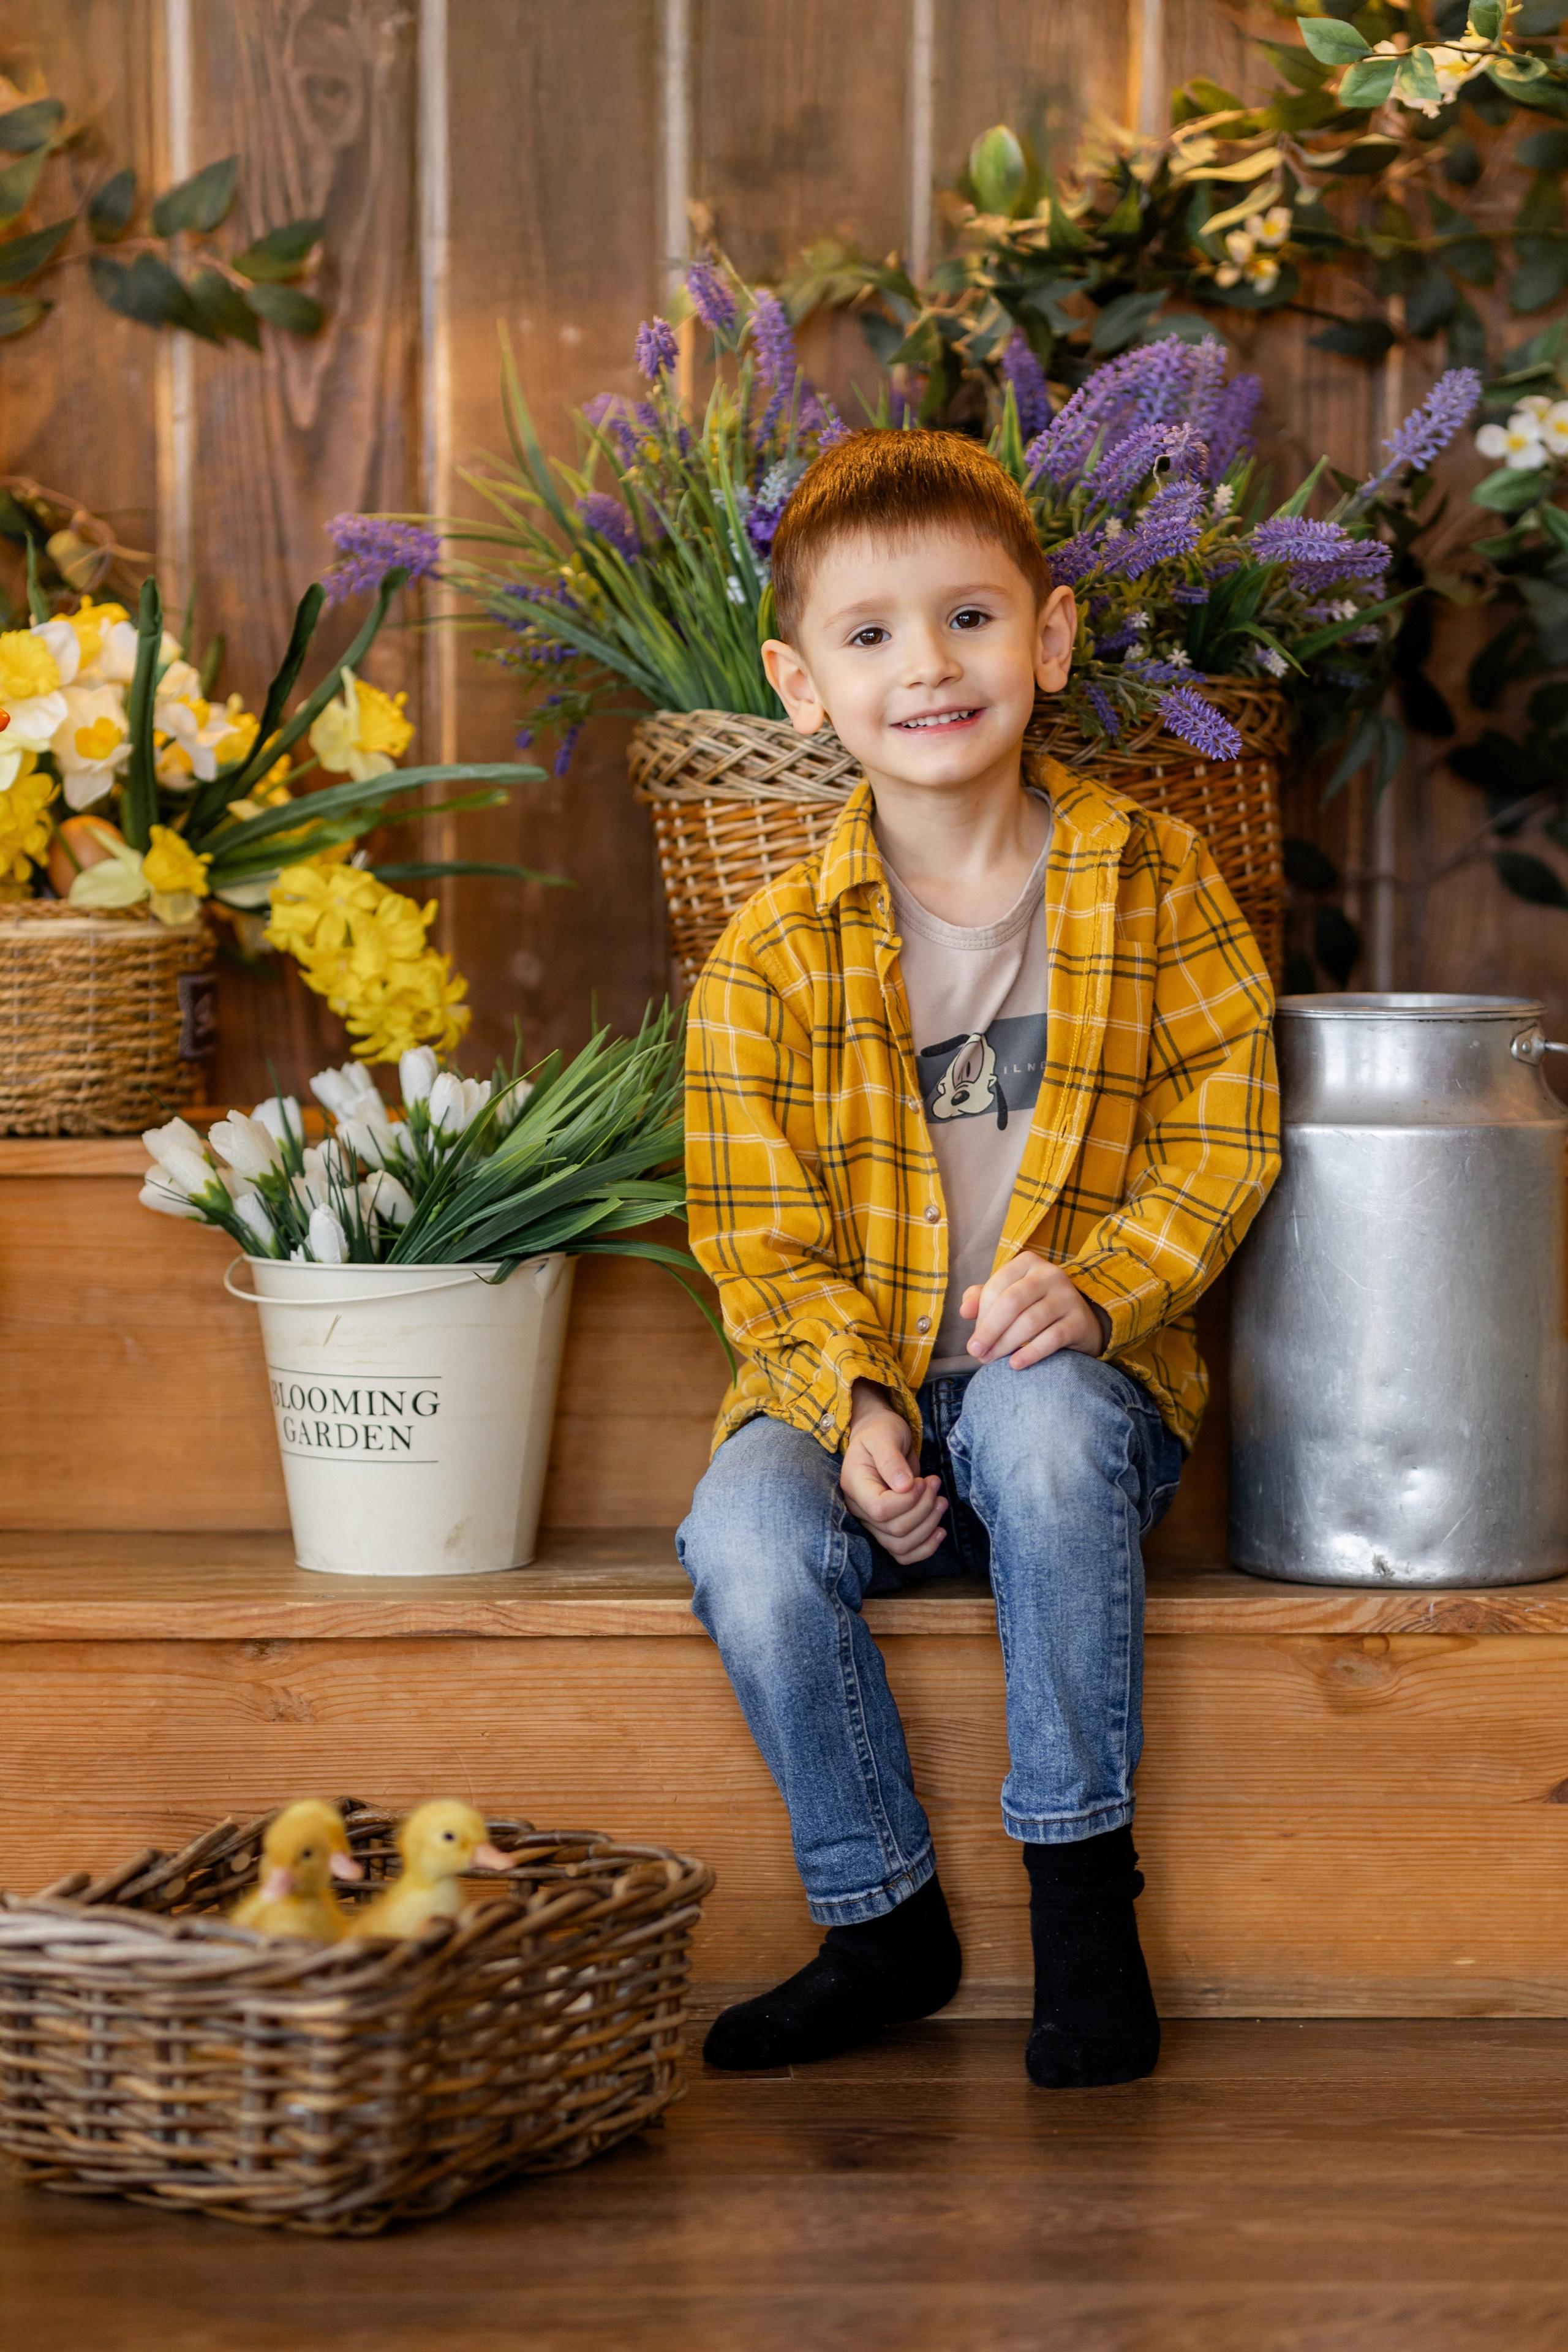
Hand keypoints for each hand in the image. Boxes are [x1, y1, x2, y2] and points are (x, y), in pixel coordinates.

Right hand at [839, 1381, 948, 1565]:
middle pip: (894, 1530)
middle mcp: (859, 1508)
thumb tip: (904, 1486)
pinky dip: (924, 1548)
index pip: (880, 1509)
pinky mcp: (886, 1528)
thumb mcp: (886, 1435)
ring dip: (928, 1527)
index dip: (908, 1501)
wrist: (880, 1436)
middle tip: (935, 1482)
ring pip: (900, 1545)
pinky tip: (940, 1531)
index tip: (922, 1480)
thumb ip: (892, 1459)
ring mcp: (872, 1522)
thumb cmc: (881, 1431)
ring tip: (941, 1501)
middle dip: (924, 1508)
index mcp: (855, 1484)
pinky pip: (902, 1553)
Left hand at [960, 1255, 1107, 1370]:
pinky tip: (1015, 1364)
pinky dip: (1031, 1353)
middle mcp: (1050, 1274)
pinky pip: (1052, 1338)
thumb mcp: (1008, 1296)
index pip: (997, 1287)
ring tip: (991, 1360)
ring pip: (1030, 1321)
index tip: (973, 1339)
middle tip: (976, 1352)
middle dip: (989, 1330)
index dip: (981, 1315)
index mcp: (1028, 1263)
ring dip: (1005, 1344)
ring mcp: (1068, 1296)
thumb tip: (965, 1310)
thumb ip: (982, 1298)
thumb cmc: (1034, 1307)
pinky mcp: (1079, 1320)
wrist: (1080, 1322)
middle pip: (1012, 1302)